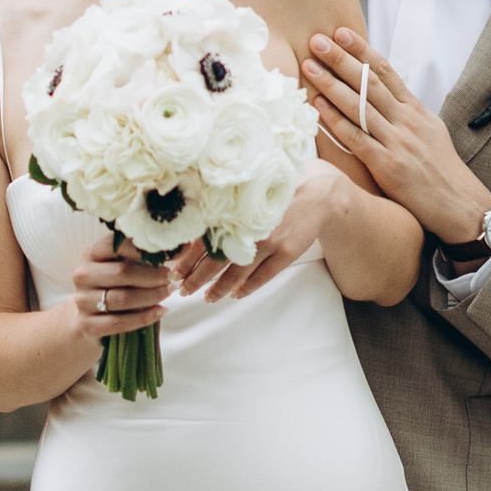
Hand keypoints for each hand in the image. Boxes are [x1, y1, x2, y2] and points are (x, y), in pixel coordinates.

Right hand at [68, 234, 174, 344]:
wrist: (88, 317)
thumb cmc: (113, 285)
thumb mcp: (122, 265)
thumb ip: (143, 256)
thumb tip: (181, 246)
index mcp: (91, 253)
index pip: (118, 245)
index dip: (149, 248)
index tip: (177, 251)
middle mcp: (83, 275)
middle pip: (122, 273)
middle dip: (153, 276)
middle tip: (174, 277)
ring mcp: (83, 301)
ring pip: (122, 298)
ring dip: (151, 296)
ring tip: (169, 292)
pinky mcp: (87, 325)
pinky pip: (120, 322)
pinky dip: (144, 317)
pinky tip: (161, 311)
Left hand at [174, 169, 334, 304]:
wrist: (316, 193)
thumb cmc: (275, 193)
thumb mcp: (246, 197)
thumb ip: (223, 213)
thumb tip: (193, 234)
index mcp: (235, 212)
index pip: (202, 241)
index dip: (186, 260)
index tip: (174, 273)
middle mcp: (248, 228)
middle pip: (215, 261)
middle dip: (196, 279)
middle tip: (183, 290)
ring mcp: (269, 242)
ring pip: (237, 273)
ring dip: (219, 289)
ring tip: (207, 297)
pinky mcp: (287, 252)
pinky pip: (263, 277)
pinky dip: (247, 288)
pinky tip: (236, 294)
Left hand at [302, 26, 485, 246]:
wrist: (458, 204)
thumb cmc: (441, 170)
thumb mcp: (431, 132)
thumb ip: (408, 114)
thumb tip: (390, 97)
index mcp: (416, 110)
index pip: (386, 71)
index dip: (362, 51)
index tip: (341, 33)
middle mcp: (407, 120)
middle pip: (369, 82)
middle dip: (341, 59)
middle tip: (317, 41)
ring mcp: (397, 141)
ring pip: (359, 105)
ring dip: (331, 83)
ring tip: (309, 66)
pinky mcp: (387, 164)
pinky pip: (356, 137)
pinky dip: (335, 120)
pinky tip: (318, 105)